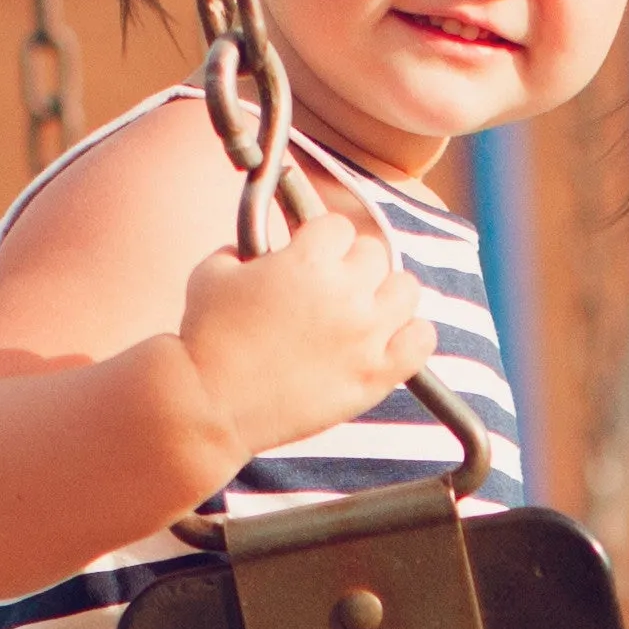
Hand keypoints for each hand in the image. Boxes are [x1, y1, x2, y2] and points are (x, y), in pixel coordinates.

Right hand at [171, 185, 432, 465]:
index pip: (338, 225)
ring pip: (407, 290)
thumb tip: (252, 249)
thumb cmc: (206, 338)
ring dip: (387, 294)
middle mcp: (344, 292)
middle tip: (333, 286)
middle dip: (353, 265)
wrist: (211, 403)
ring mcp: (366, 335)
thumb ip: (240, 249)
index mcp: (306, 261)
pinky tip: (389, 340)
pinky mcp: (376, 375)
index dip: (322, 239)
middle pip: (376, 254)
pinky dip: (413, 336)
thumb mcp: (211, 273)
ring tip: (365, 309)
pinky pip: (422, 340)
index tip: (312, 254)